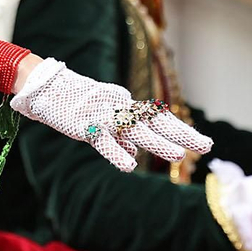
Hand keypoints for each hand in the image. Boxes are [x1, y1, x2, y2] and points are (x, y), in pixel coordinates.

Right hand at [9, 58, 211, 170]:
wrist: (44, 85)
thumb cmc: (73, 102)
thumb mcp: (101, 119)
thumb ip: (118, 136)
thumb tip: (133, 154)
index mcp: (124, 105)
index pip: (158, 117)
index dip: (181, 129)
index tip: (203, 143)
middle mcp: (118, 107)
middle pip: (155, 122)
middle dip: (182, 135)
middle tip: (207, 146)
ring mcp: (102, 114)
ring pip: (134, 129)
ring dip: (157, 142)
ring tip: (179, 155)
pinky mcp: (84, 124)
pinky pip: (103, 140)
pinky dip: (116, 152)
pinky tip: (130, 165)